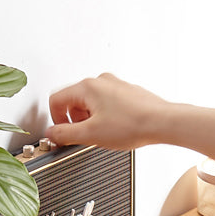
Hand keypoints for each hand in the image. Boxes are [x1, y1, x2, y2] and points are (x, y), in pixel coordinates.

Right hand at [47, 73, 168, 150]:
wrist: (163, 123)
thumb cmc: (133, 125)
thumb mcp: (90, 135)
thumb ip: (65, 134)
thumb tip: (51, 133)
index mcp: (87, 87)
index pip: (56, 99)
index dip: (56, 120)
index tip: (63, 133)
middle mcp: (101, 81)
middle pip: (73, 100)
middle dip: (75, 120)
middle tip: (85, 135)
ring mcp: (115, 85)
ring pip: (91, 102)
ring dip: (90, 119)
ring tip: (102, 133)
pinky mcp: (127, 93)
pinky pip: (107, 103)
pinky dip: (105, 116)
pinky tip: (116, 129)